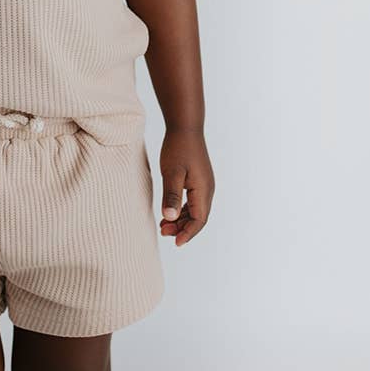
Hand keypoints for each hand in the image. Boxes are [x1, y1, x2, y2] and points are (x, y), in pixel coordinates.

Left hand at [157, 129, 214, 246]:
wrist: (185, 127)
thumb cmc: (177, 148)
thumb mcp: (171, 173)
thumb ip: (171, 195)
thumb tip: (170, 217)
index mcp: (203, 190)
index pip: (199, 220)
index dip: (187, 233)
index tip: (175, 243)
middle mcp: (207, 190)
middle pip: (198, 218)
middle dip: (181, 228)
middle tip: (162, 232)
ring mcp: (203, 185)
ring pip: (195, 211)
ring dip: (180, 220)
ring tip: (163, 225)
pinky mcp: (197, 180)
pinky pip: (192, 202)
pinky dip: (181, 210)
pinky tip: (168, 212)